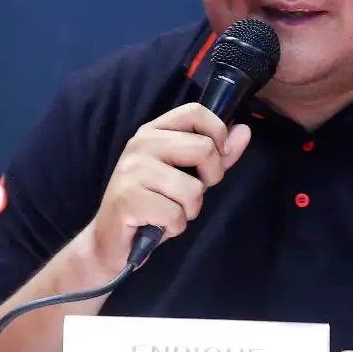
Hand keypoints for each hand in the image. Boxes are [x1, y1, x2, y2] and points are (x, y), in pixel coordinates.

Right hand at [73, 102, 250, 277]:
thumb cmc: (151, 205)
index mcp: (154, 131)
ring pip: (193, 189)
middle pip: (203, 148)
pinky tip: (157, 225)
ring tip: (168, 212)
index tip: (216, 157)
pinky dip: (174, 227)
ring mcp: (132, 170)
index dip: (217, 133)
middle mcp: (141, 144)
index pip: (195, 111)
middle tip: (189, 195)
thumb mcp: (185, 175)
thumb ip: (215, 154)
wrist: (109, 240)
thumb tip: (243, 130)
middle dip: (209, 179)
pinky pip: (175, 214)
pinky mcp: (128, 199)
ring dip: (189, 211)